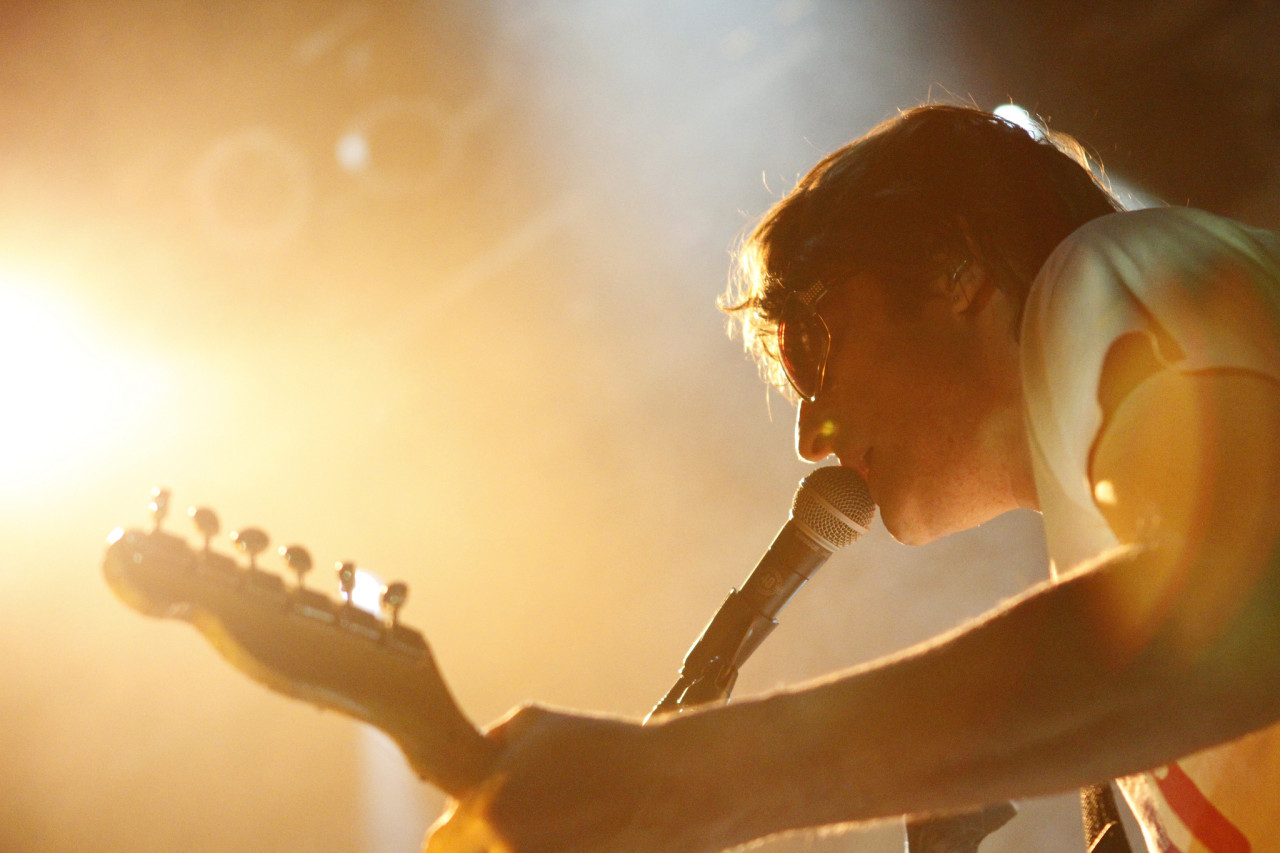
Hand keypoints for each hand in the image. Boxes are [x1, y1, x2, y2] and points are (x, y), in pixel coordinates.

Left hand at [425, 704, 697, 852]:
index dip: (455, 828)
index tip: (472, 818)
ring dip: (516, 848)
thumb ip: (489, 744)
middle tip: (520, 821)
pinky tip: (575, 839)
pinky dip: (555, 851)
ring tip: (555, 827)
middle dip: (484, 845)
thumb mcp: (532, 722)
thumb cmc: (603, 749)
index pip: (438, 844)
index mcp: (488, 812)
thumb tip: (472, 762)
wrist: (671, 787)